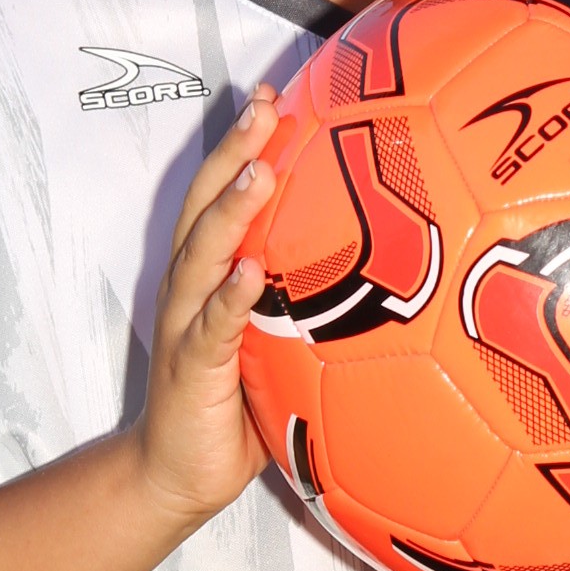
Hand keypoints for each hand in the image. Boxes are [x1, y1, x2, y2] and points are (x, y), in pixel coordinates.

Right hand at [134, 86, 280, 529]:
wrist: (177, 474)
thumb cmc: (234, 406)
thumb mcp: (281, 344)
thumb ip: (312, 305)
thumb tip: (392, 275)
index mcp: (212, 276)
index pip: (223, 195)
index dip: (245, 144)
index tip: (277, 96)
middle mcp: (192, 288)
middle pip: (206, 204)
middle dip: (234, 151)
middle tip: (265, 106)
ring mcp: (188, 324)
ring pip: (202, 253)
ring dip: (229, 212)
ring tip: (257, 173)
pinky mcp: (191, 367)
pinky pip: (212, 327)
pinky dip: (229, 298)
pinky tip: (250, 274)